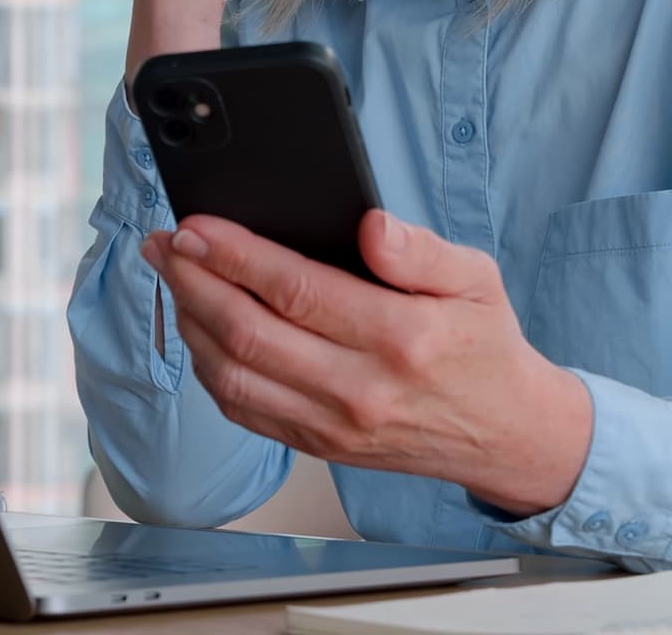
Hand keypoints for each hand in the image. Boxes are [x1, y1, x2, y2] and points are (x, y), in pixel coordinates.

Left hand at [141, 209, 591, 516]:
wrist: (506, 434)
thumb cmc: (486, 347)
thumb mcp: (477, 279)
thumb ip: (421, 250)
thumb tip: (370, 225)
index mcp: (401, 337)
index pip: (296, 290)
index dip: (235, 255)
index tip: (196, 225)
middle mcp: (361, 389)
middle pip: (249, 334)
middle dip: (194, 282)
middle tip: (165, 244)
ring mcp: (334, 426)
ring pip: (234, 376)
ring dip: (190, 323)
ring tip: (173, 278)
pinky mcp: (319, 447)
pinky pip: (244, 410)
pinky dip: (209, 368)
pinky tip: (198, 329)